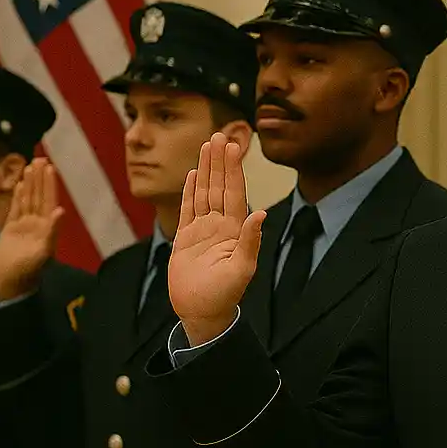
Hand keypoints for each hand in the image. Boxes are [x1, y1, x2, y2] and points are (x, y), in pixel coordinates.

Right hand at [0, 158, 64, 300]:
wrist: (11, 282)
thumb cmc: (29, 270)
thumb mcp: (42, 252)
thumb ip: (52, 231)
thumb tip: (60, 211)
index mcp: (46, 227)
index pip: (48, 200)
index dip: (50, 184)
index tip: (50, 167)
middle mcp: (36, 223)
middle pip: (39, 196)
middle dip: (40, 178)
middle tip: (41, 158)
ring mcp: (23, 225)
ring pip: (27, 199)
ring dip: (29, 184)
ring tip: (30, 166)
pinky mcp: (10, 229)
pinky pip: (15, 209)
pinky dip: (17, 197)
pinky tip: (19, 185)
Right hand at [171, 133, 265, 344]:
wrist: (201, 312)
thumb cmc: (224, 295)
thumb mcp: (241, 269)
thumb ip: (250, 241)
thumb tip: (261, 214)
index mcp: (234, 230)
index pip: (234, 192)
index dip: (233, 169)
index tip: (232, 147)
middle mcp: (219, 225)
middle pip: (219, 186)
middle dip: (220, 161)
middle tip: (219, 135)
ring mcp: (202, 230)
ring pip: (204, 193)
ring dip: (206, 170)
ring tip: (206, 147)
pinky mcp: (185, 238)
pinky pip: (187, 209)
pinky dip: (190, 191)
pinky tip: (193, 175)